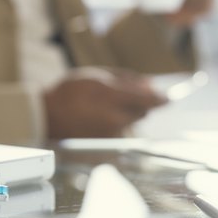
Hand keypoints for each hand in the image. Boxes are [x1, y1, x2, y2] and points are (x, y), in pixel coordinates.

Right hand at [43, 68, 166, 138]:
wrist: (48, 117)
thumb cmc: (69, 92)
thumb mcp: (97, 75)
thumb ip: (126, 79)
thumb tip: (150, 84)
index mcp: (111, 96)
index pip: (149, 100)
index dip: (161, 98)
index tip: (169, 97)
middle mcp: (114, 118)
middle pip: (142, 111)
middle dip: (140, 103)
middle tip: (125, 94)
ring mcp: (111, 132)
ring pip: (131, 121)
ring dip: (127, 112)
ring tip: (105, 104)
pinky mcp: (107, 142)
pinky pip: (120, 129)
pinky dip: (116, 122)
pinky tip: (99, 115)